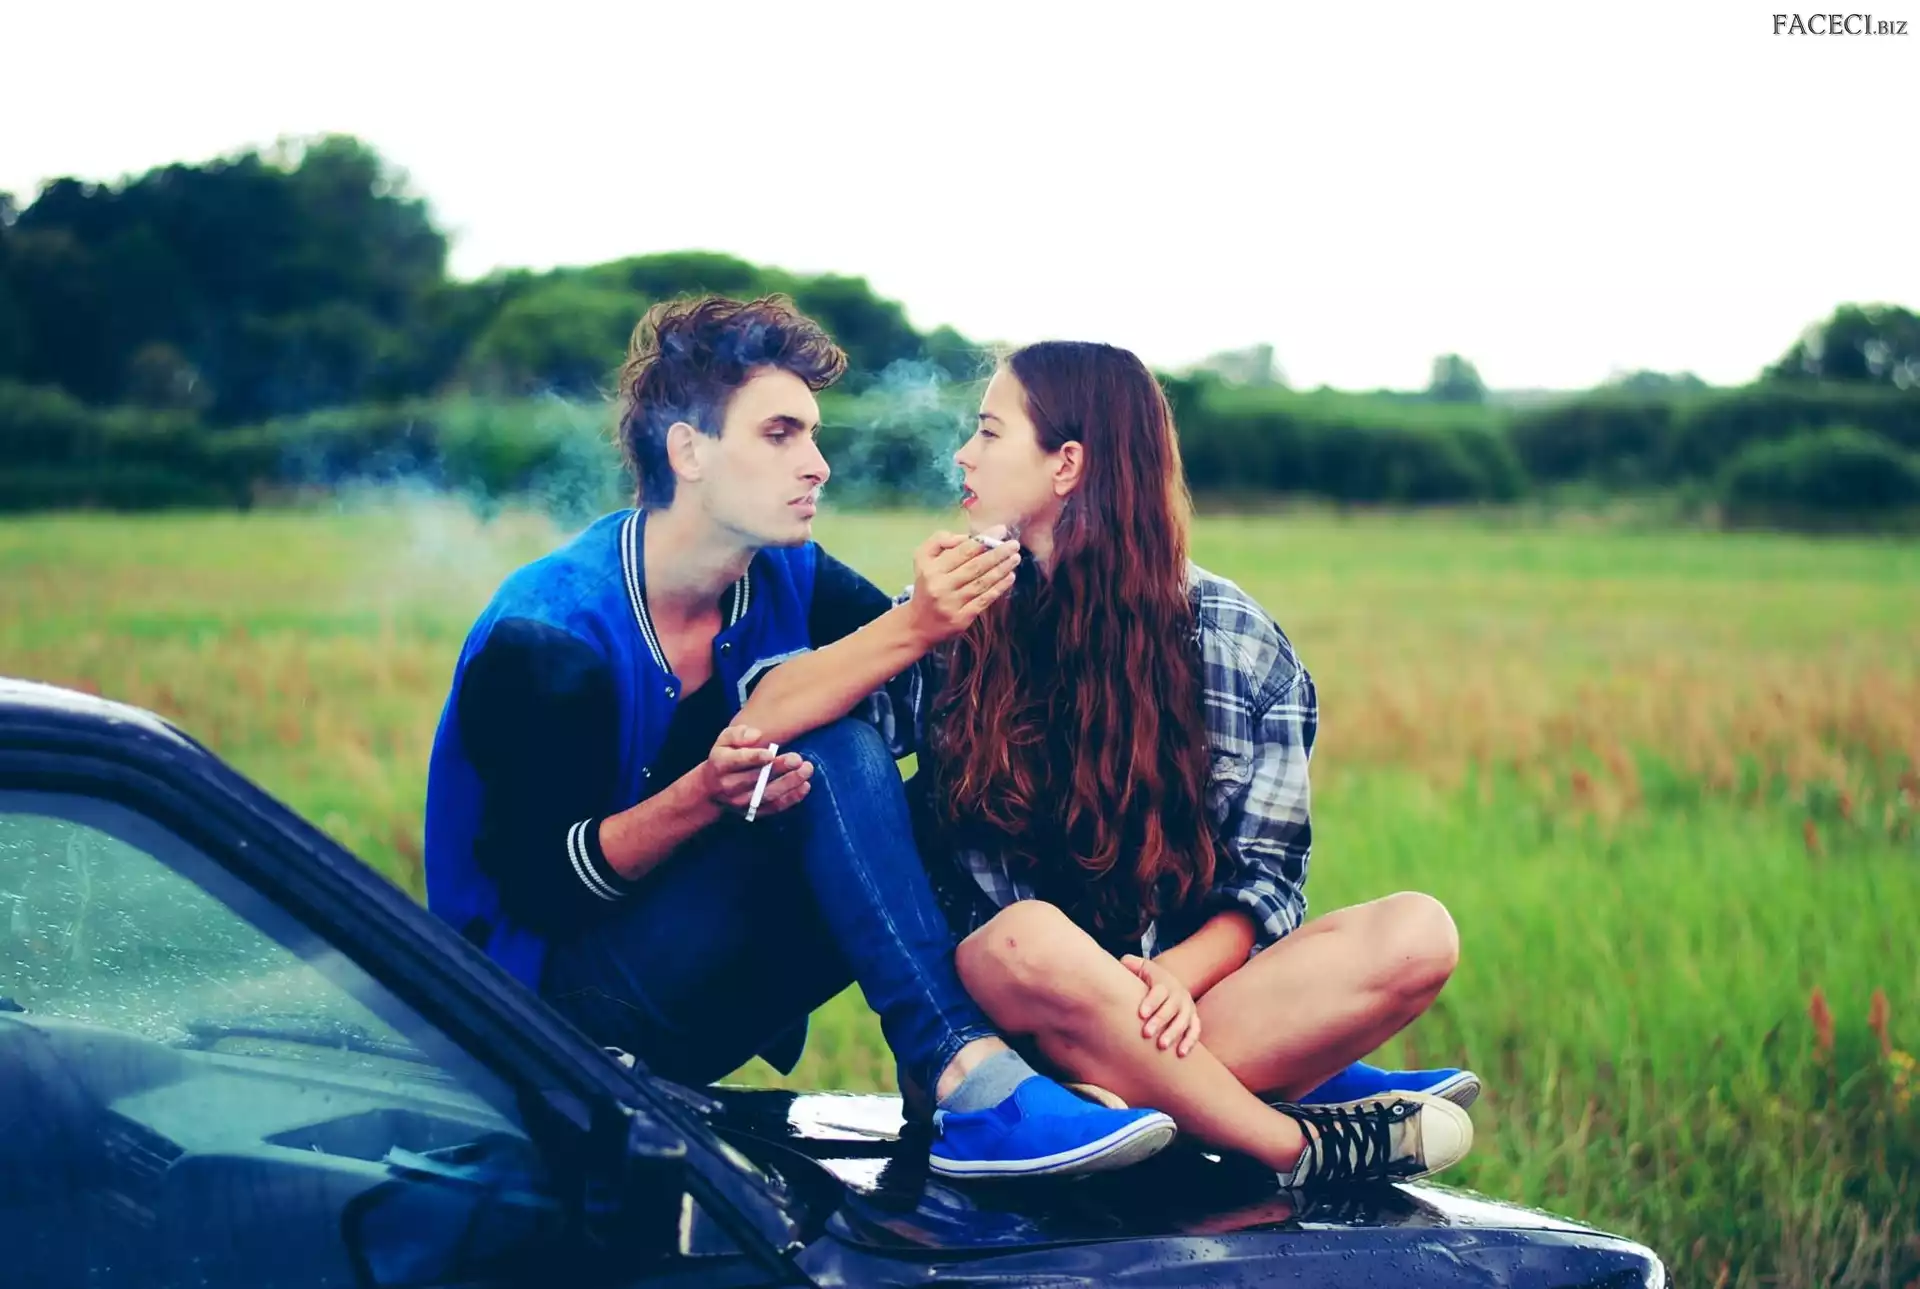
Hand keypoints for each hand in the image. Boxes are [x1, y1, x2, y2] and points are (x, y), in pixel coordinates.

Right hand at [697, 725, 811, 817]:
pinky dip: (791, 798)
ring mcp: (741, 802)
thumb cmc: (723, 757)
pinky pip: (774, 807)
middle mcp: (729, 785)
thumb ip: (738, 734)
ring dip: (790, 783)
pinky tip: (805, 786)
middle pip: (756, 778)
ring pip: (767, 794)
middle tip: (797, 759)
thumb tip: (757, 735)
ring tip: (806, 770)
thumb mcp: (724, 740)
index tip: (770, 753)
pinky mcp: (753, 812)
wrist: (711, 790)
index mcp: (721, 764)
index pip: (737, 761)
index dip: (754, 758)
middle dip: (779, 768)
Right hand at [904, 527, 1020, 645]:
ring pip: (982, 583)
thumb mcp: (922, 559)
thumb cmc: (926, 585)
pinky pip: (984, 600)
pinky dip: (999, 588)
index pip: (962, 551)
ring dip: (1001, 569)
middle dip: (997, 553)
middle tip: (1014, 544)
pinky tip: (1010, 577)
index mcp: (931, 569)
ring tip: (1015, 558)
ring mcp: (951, 604)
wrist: (918, 624)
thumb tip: (965, 538)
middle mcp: (940, 586)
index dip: (984, 539)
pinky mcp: (961, 618)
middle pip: (975, 566)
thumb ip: (939, 541)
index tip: (1001, 530)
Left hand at [1120, 954, 1200, 1056]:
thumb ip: (1131, 965)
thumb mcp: (1140, 968)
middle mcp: (1178, 994)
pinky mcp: (1193, 1019)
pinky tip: (1180, 1053)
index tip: (1141, 1014)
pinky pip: (1195, 1030)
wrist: (1167, 984)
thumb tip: (1123, 962)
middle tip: (1147, 1033)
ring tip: (1161, 1046)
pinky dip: (1190, 1041)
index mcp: (1164, 982)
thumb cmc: (1147, 980)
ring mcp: (1187, 1007)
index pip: (1159, 991)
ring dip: (1174, 1033)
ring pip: (1184, 1021)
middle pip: (1171, 1008)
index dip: (1151, 1002)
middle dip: (1160, 1021)